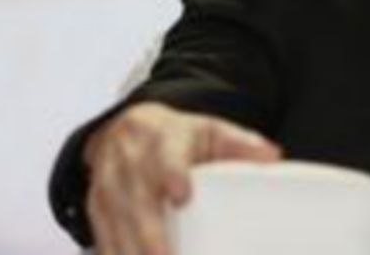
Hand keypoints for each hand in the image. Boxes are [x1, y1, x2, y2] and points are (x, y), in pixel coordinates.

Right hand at [83, 102, 280, 254]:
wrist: (126, 128)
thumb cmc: (178, 135)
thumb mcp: (210, 130)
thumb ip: (240, 143)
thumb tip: (273, 157)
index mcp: (162, 139)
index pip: (166, 157)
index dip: (172, 174)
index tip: (182, 195)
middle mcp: (130, 162)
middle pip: (138, 202)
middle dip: (151, 236)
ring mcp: (108, 185)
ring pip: (117, 224)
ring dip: (132, 252)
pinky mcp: (96, 206)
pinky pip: (103, 236)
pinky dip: (116, 254)